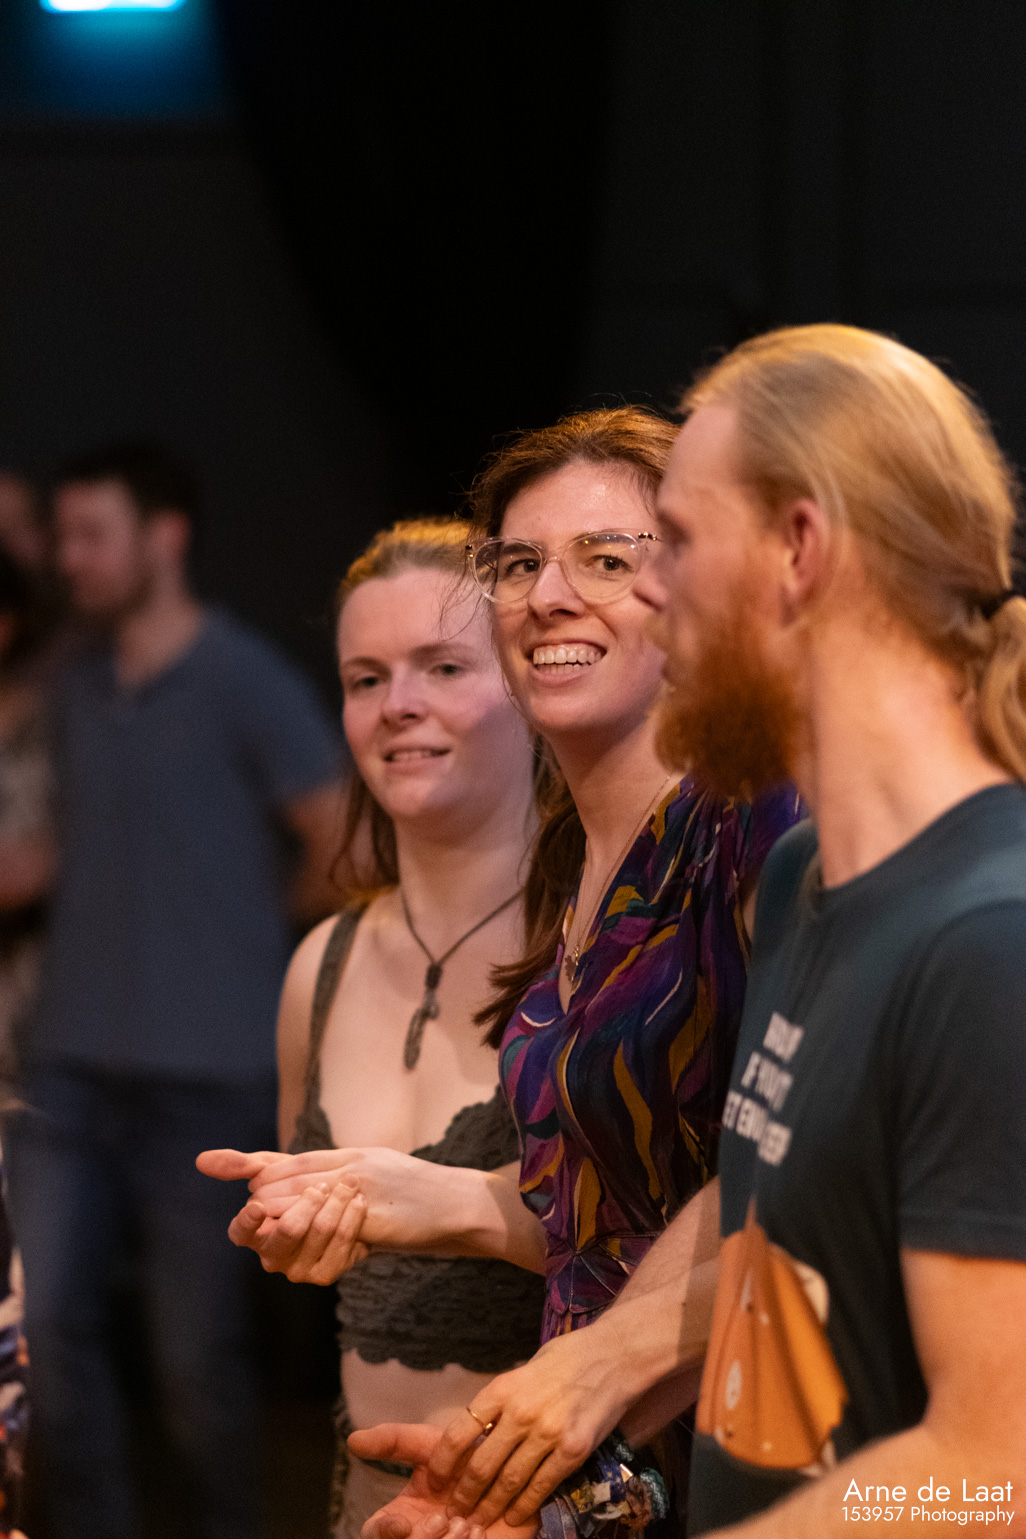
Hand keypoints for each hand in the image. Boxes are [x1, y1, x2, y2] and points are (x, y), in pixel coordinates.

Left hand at [203, 1143, 474, 1247]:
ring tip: (273, 1231)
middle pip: (284, 1179)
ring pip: (299, 1199)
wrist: (461, 1206)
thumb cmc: (418, 1203)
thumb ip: (333, 1189)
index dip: (244, 1161)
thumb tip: (291, 1207)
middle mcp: (349, 1162)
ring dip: (284, 1220)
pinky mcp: (373, 1207)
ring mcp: (360, 1182)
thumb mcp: (372, 1186)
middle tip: (255, 1220)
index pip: (287, 1160)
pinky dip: (309, 1232)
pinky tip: (296, 1239)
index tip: (205, 1162)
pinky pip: (327, 1221)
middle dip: (263, 1204)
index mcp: (346, 1157)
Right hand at [226, 1179, 367, 1282]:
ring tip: (349, 1184)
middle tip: (322, 1184)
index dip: (247, 1222)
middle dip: (306, 1204)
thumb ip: (242, 1165)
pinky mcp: (325, 1274)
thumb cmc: (299, 1185)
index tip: (257, 1206)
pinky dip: (351, 1220)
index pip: (241, 1233)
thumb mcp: (273, 1171)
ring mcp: (298, 1269)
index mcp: (253, 1233)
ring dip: (335, 1207)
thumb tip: (201, 1160)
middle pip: (286, 1233)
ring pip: (317, 1237)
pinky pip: (341, 1247)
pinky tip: (358, 1202)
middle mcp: (272, 1257)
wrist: (343, 1203)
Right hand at [351, 1425, 538, 1538]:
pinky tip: (482, 1532)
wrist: (511, 1471)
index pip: (374, 1533)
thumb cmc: (465, 1456)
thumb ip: (394, 1441)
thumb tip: (352, 1440)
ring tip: (469, 1523)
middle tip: (445, 1517)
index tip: (400, 1524)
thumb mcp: (430, 1444)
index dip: (383, 1533)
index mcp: (400, 1515)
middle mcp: (416, 1536)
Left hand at [425, 1316, 631, 1527]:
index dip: (443, 1463)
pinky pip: (542, 1485)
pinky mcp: (573, 1449)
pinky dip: (525, 1506)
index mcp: (502, 1388)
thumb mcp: (524, 1371)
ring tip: (480, 1521)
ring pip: (510, 1482)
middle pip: (481, 1465)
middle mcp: (520, 1412)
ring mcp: (547, 1433)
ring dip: (492, 1506)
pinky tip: (515, 1518)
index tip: (437, 1480)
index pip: (458, 1433)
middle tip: (456, 1510)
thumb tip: (481, 1431)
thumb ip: (503, 1401)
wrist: (613, 1354)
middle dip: (465, 1494)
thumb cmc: (566, 1358)